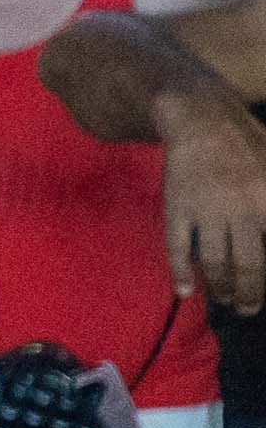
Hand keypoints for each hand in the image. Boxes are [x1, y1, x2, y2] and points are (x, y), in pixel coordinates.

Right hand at [157, 94, 265, 313]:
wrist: (199, 119)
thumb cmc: (248, 140)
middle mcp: (241, 210)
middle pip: (248, 265)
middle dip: (250, 293)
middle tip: (249, 308)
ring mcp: (206, 211)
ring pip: (215, 261)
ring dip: (221, 287)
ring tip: (225, 300)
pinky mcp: (177, 209)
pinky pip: (178, 248)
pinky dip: (180, 272)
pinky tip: (184, 290)